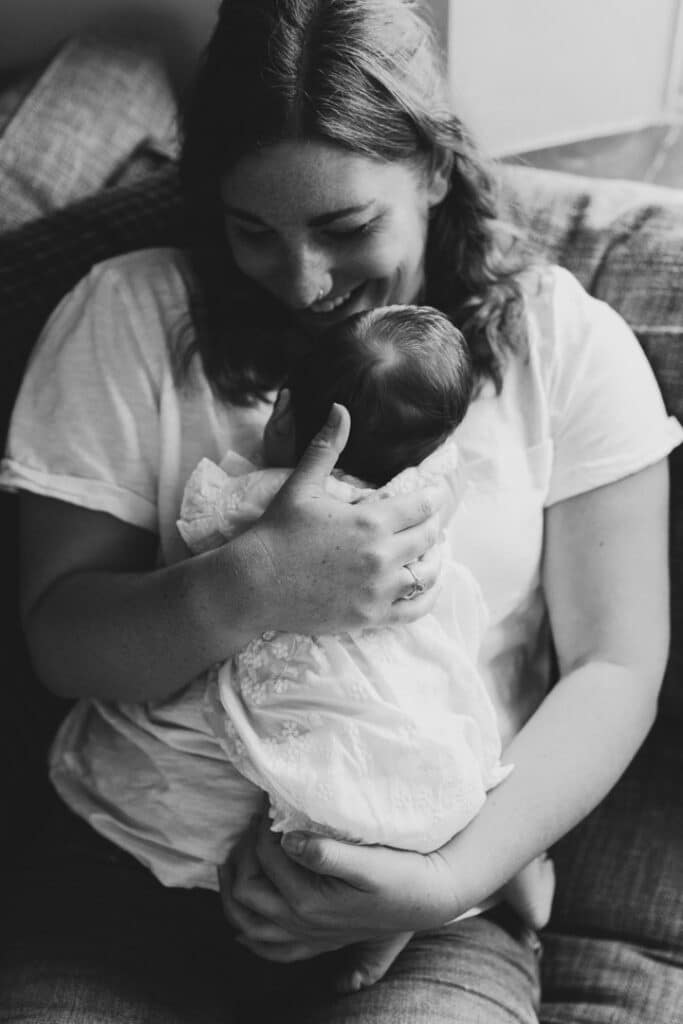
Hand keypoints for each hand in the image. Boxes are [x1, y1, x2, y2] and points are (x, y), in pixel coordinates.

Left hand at [218, 811, 459, 962]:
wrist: (428, 898)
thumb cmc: (402, 874)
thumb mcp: (370, 860)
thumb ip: (327, 853)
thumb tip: (289, 840)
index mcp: (311, 902)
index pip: (266, 859)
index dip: (262, 829)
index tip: (269, 806)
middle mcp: (304, 924)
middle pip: (246, 892)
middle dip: (241, 854)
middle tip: (251, 826)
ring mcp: (309, 936)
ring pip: (248, 924)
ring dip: (233, 893)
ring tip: (233, 861)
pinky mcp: (318, 940)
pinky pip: (271, 948)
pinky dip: (251, 933)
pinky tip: (246, 920)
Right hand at [242, 403, 449, 635]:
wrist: (254, 584)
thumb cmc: (277, 532)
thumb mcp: (302, 485)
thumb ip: (326, 447)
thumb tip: (340, 408)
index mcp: (371, 521)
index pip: (422, 505)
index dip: (433, 497)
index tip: (437, 493)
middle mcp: (382, 556)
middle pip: (429, 537)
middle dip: (433, 524)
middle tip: (431, 519)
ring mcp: (379, 589)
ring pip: (428, 573)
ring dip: (435, 559)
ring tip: (432, 551)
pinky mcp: (371, 616)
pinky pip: (416, 609)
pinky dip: (428, 596)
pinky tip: (427, 586)